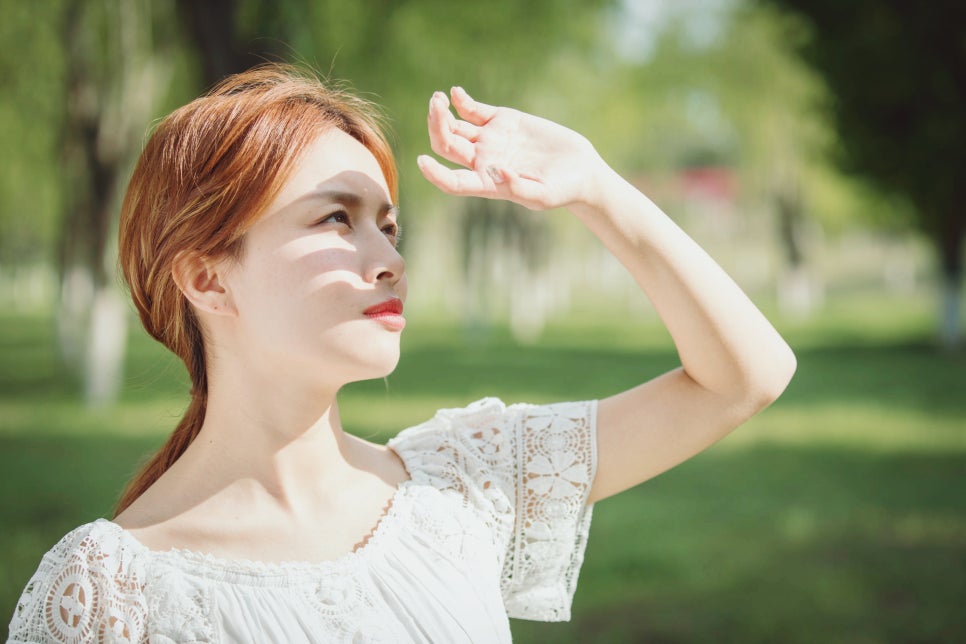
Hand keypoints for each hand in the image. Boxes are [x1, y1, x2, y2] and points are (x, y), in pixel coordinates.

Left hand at [418, 87, 607, 210]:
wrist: (580, 170)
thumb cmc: (562, 190)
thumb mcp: (543, 195)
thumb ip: (518, 188)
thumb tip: (495, 172)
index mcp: (487, 183)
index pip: (452, 181)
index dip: (435, 174)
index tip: (421, 162)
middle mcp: (482, 160)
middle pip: (447, 145)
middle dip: (436, 126)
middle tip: (436, 106)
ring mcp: (490, 139)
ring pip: (454, 126)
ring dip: (442, 113)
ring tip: (438, 98)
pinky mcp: (502, 121)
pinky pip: (473, 110)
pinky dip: (462, 101)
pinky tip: (456, 93)